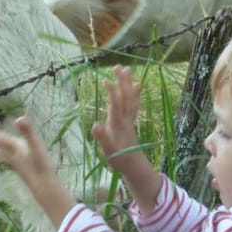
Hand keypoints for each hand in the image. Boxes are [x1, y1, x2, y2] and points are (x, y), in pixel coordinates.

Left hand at [0, 115, 54, 186]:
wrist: (43, 186)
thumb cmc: (40, 166)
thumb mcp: (36, 146)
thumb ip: (28, 132)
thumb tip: (19, 118)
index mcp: (12, 148)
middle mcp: (10, 155)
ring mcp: (14, 163)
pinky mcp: (19, 168)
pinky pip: (6, 158)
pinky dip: (4, 151)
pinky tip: (12, 151)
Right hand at [92, 66, 161, 214]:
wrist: (133, 164)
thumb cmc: (118, 158)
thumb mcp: (108, 150)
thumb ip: (102, 138)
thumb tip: (95, 125)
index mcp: (118, 124)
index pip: (115, 105)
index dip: (112, 93)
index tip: (107, 80)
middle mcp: (125, 118)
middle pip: (125, 97)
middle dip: (122, 82)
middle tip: (119, 67)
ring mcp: (129, 119)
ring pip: (130, 98)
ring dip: (128, 84)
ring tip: (127, 70)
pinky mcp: (130, 121)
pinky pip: (133, 104)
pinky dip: (134, 93)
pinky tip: (136, 85)